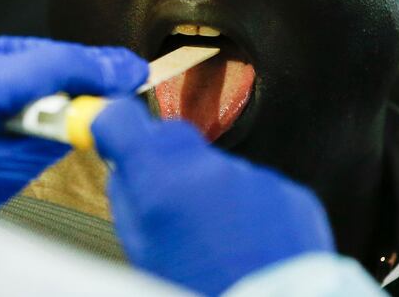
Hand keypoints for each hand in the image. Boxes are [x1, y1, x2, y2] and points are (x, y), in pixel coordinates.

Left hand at [0, 30, 147, 208]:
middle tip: (113, 84)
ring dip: (43, 70)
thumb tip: (92, 107)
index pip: (50, 63)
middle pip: (34, 52)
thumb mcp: (3, 172)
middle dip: (75, 69)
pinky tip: (25, 91)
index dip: (98, 67)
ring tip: (69, 94)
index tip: (131, 72)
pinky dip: (12, 71)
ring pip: (12, 50)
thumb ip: (54, 133)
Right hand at [92, 98, 334, 296]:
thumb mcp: (142, 254)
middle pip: (172, 137)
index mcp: (163, 185)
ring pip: (215, 165)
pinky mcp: (289, 192)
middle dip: (163, 160)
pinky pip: (254, 186)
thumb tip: (123, 170)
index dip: (112, 123)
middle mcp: (209, 170)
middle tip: (165, 200)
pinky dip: (246, 207)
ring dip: (208, 189)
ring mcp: (254, 177)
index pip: (123, 120)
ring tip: (216, 239)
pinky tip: (246, 243)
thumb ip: (127, 201)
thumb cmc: (201, 294)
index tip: (110, 130)